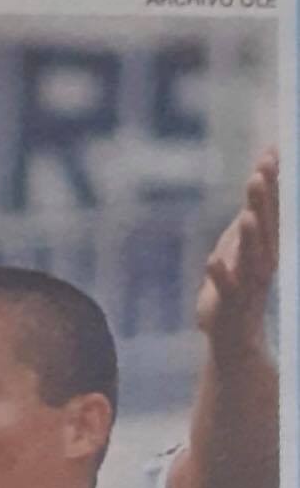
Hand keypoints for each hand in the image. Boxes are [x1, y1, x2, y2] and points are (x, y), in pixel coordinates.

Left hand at [196, 148, 277, 353]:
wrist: (233, 335)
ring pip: (250, 257)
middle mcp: (263, 262)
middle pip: (264, 228)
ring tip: (247, 215)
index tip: (273, 152)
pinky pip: (225, 288)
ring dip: (249, 236)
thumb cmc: (236, 284)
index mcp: (267, 246)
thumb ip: (252, 211)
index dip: (274, 183)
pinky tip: (213, 260)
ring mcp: (247, 283)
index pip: (273, 210)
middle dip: (263, 201)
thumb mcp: (243, 243)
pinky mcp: (228, 303)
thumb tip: (261, 173)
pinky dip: (219, 275)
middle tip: (260, 173)